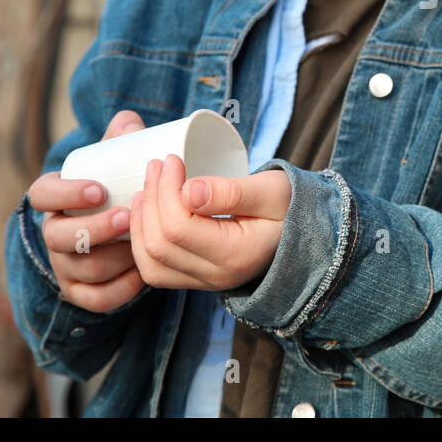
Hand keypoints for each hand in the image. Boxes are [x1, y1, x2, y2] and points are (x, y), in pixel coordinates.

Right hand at [26, 110, 145, 312]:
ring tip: (143, 245)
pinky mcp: (79, 292)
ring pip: (80, 269)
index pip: (42, 194)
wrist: (115, 226)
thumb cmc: (114, 185)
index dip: (66, 193)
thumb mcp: (113, 159)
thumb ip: (121, 137)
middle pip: (59, 237)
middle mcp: (53, 232)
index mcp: (55, 197)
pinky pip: (93, 299)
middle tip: (126, 217)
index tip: (98, 189)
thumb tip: (131, 123)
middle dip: (94, 229)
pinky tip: (142, 276)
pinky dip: (119, 291)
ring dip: (113, 259)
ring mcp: (64, 265)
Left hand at [128, 153, 291, 291]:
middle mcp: (217, 276)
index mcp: (236, 255)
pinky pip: (155, 270)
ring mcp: (205, 282)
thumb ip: (232, 191)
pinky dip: (142, 242)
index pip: (179, 228)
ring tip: (145, 189)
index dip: (166, 190)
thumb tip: (188, 191)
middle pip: (159, 245)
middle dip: (151, 200)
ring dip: (140, 223)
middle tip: (157, 165)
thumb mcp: (270, 191)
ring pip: (150, 264)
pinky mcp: (196, 279)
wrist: (301, 233)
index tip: (172, 159)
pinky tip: (146, 214)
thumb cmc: (288, 206)